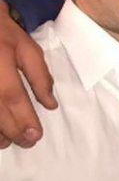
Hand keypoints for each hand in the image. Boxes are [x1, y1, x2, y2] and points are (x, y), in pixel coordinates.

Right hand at [0, 0, 56, 147]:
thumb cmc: (5, 36)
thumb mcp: (28, 49)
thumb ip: (40, 77)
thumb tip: (51, 105)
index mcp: (1, 62)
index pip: (12, 96)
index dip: (24, 118)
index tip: (36, 135)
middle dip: (12, 130)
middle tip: (27, 143)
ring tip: (7, 143)